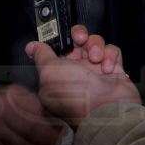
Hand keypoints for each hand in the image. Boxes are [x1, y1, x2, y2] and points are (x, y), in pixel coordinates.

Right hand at [0, 84, 67, 144]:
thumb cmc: (11, 100)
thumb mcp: (25, 94)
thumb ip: (40, 106)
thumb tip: (60, 122)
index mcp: (13, 96)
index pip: (36, 115)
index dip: (51, 126)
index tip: (63, 131)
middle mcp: (1, 112)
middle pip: (29, 132)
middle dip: (47, 141)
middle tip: (58, 144)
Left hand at [25, 24, 140, 125]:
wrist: (107, 109)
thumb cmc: (76, 93)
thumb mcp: (50, 72)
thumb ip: (41, 55)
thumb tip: (31, 47)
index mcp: (58, 72)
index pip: (57, 48)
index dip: (59, 38)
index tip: (61, 34)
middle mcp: (76, 71)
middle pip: (77, 40)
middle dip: (79, 35)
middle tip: (80, 38)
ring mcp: (95, 70)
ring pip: (95, 43)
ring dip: (96, 45)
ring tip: (96, 58)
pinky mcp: (114, 70)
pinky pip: (112, 51)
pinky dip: (110, 56)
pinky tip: (108, 68)